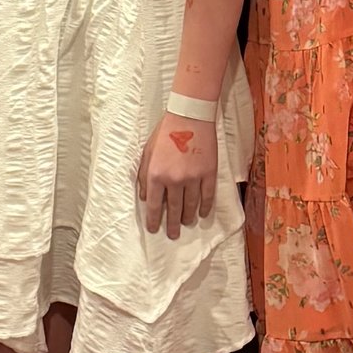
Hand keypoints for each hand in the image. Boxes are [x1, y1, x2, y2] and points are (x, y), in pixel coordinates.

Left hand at [138, 109, 217, 238]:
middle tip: (173, 235)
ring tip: (186, 223)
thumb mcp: (147, 152)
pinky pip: (207, 196)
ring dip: (188, 217)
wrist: (190, 117)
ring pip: (191, 205)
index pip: (154, 205)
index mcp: (156, 175)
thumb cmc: (165, 132)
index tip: (154, 229)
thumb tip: (145, 197)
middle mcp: (174, 180)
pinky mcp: (208, 174)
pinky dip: (205, 207)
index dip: (154, 220)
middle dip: (173, 225)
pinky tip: (202, 214)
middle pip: (174, 209)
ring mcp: (193, 178)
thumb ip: (144, 176)